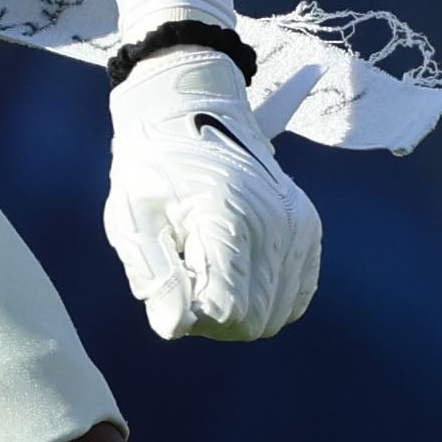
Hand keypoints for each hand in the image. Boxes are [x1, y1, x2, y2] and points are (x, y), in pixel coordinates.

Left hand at [102, 46, 321, 341]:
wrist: (191, 113)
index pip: (227, 312)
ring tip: (208, 263)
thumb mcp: (132, 219)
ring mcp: (298, 226)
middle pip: (254, 322)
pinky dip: (264, 294)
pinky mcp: (308, 230)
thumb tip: (177, 327)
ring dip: (238, 306)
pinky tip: (235, 266)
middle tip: (186, 275)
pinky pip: (295, 296)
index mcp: (229, 216)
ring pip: (276, 315)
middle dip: (214, 317)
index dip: (193, 316)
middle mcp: (276, 223)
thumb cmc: (154, 167)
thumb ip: (154, 276)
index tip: (173, 283)